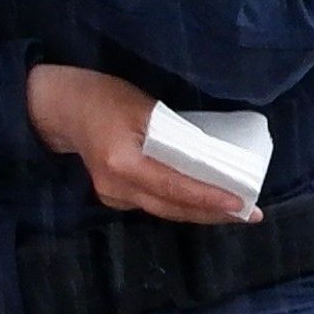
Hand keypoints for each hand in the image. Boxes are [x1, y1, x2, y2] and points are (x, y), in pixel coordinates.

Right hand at [26, 62, 251, 223]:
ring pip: (165, 211)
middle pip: (173, 208)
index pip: (174, 187)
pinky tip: (205, 203)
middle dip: (214, 214)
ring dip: (201, 212)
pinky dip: (182, 204)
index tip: (241, 204)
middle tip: (251, 215)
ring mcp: (113, 197)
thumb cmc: (104, 98)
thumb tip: (212, 158)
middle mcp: (116, 188)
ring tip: (236, 213)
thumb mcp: (144, 107)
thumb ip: (174, 134)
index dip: (209, 198)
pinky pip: (155, 205)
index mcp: (121, 163)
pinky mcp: (114, 197)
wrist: (62, 108)